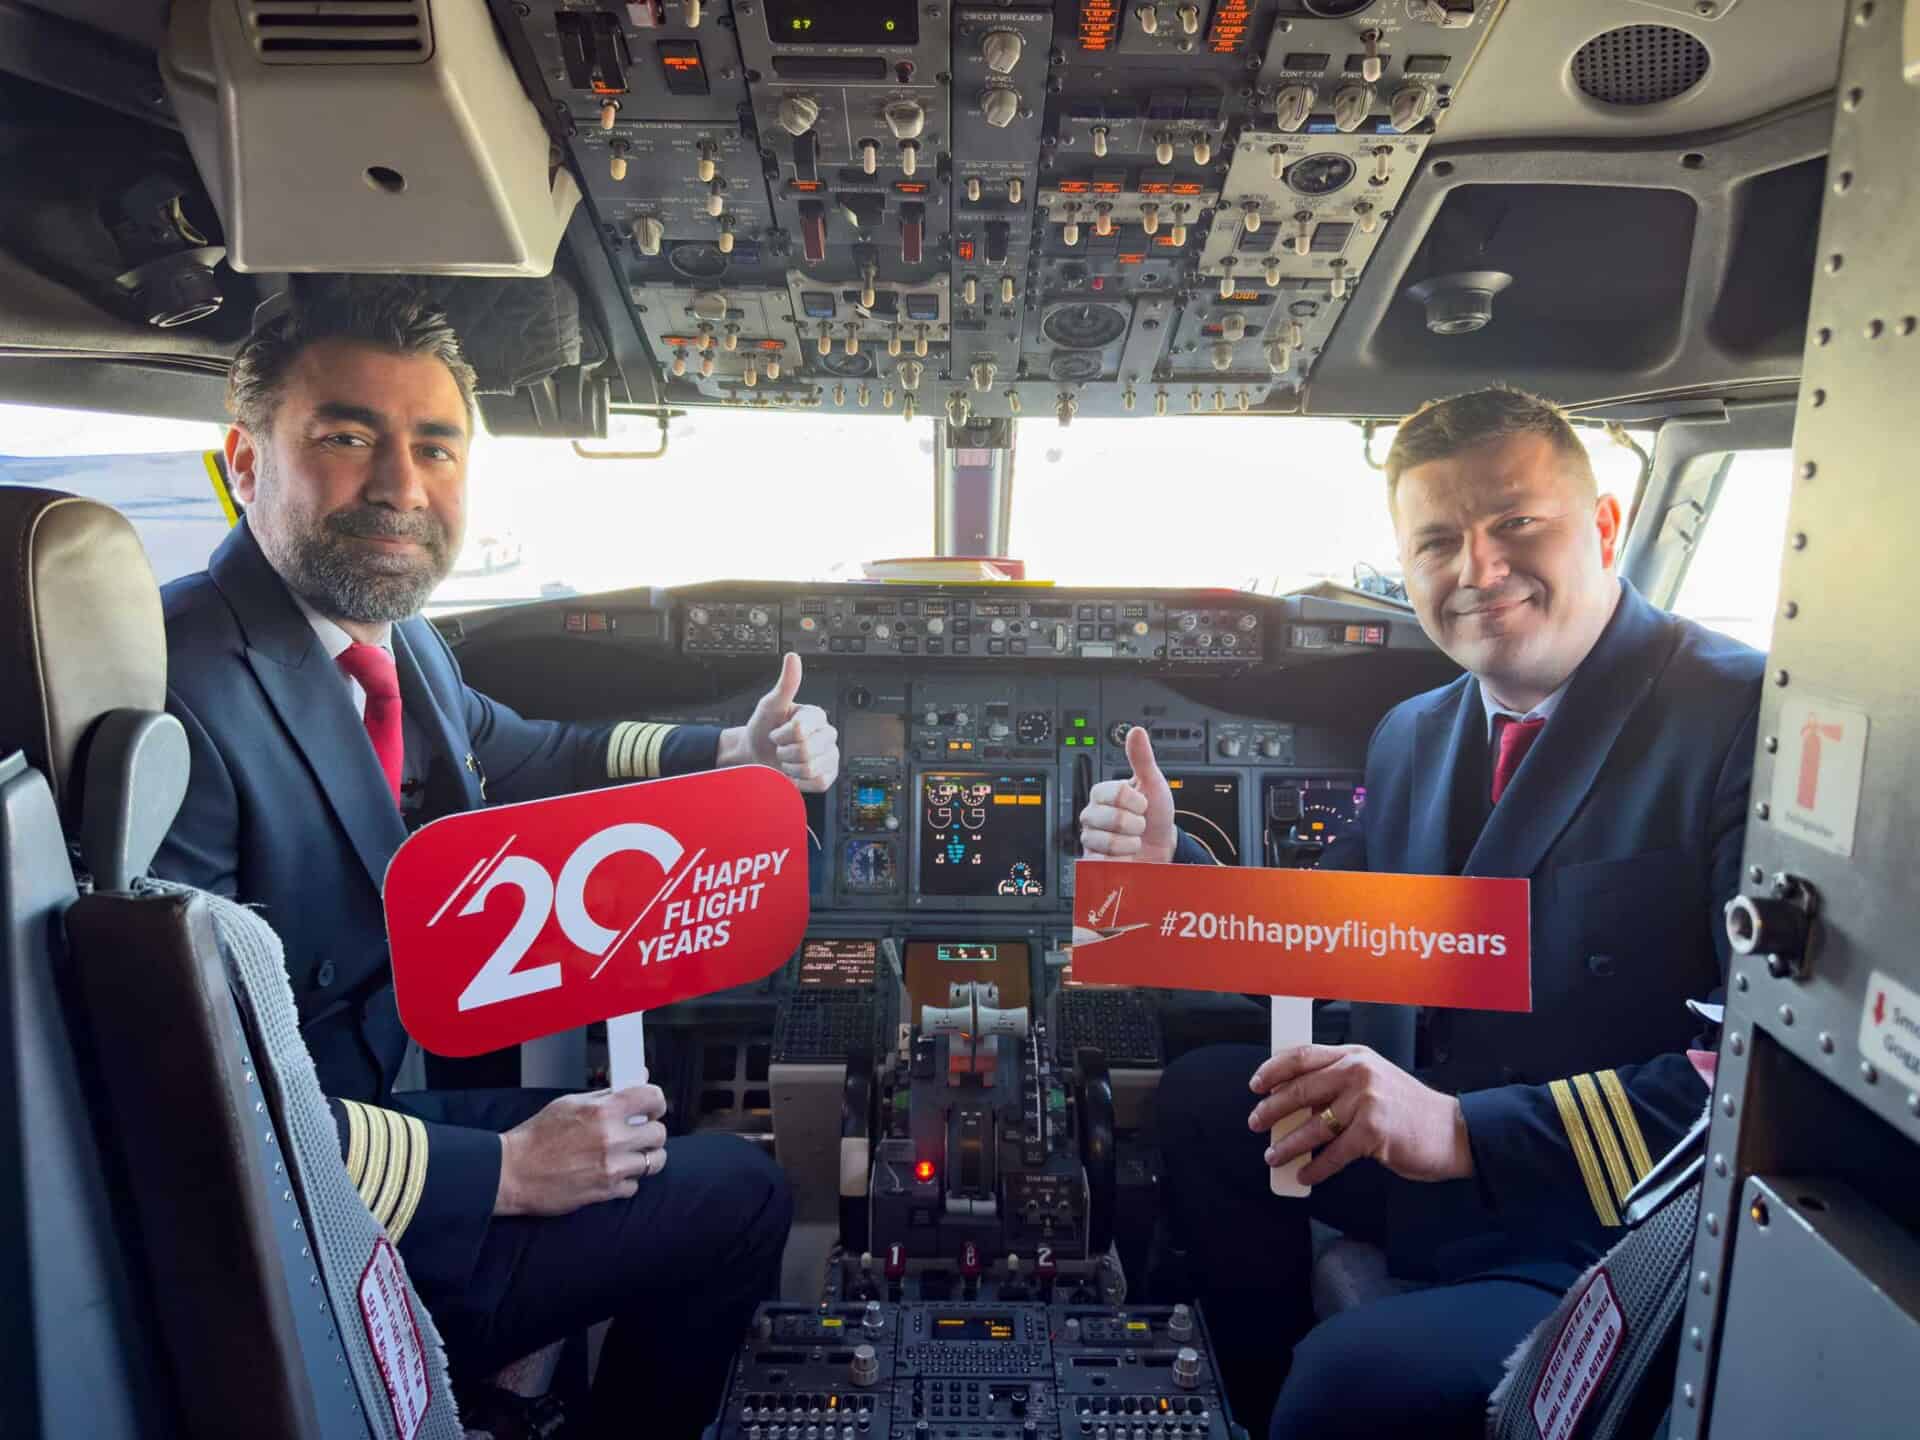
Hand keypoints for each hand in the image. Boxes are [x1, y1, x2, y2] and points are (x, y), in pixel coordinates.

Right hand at [495, 1084, 669, 1216]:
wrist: (512, 1173)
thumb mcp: (570, 1103)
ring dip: (645, 1157)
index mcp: (602, 1111)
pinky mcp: (606, 1191)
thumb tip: (636, 1078)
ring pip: (654, 1161)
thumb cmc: (536, 1137)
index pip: (652, 1097)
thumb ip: (607, 1093)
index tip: (652, 1107)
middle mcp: (611, 1138)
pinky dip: (626, 1180)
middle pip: (659, 1133)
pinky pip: (635, 1185)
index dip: (656, 1102)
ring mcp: (611, 1167)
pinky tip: (611, 1171)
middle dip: (650, 1131)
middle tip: (637, 1132)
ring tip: (629, 1153)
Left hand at [719, 652, 839, 791]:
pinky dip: (800, 780)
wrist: (757, 754)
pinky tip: (794, 771)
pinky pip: (818, 782)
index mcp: (816, 715)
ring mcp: (830, 755)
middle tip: (781, 746)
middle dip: (785, 752)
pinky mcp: (828, 774)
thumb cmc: (764, 728)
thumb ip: (786, 683)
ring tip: (787, 758)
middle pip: (806, 750)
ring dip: (791, 767)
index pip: (800, 730)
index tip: (776, 731)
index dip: (781, 735)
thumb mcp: (770, 704)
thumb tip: (793, 658)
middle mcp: (827, 734)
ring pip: (811, 768)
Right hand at [1078, 726, 1176, 862]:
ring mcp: (1092, 838)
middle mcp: (1093, 815)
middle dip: (1133, 824)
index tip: (1143, 805)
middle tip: (1139, 824)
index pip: (1112, 793)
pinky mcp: (1093, 860)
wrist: (1162, 846)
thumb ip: (1142, 758)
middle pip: (1108, 818)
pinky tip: (1126, 855)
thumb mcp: (1153, 784)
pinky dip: (1120, 861)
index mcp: (1103, 794)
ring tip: (1134, 840)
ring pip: (1105, 842)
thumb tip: (1136, 732)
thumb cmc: (1155, 815)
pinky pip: (1100, 862)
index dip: (1134, 801)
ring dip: (1129, 844)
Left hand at [1247, 1044, 1472, 1185]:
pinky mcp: (1374, 1132)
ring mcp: (1367, 1101)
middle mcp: (1359, 1073)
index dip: (1274, 1069)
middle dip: (1272, 1109)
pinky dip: (1315, 1168)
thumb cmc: (1409, 1111)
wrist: (1453, 1132)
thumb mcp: (1373, 1083)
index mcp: (1355, 1057)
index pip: (1303, 1056)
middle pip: (1300, 1089)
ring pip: (1312, 1126)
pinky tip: (1305, 1175)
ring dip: (1288, 1145)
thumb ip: (1338, 1087)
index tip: (1256, 1084)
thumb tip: (1293, 1108)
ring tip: (1274, 1157)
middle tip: (1256, 1122)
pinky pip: (1333, 1154)